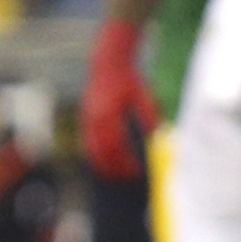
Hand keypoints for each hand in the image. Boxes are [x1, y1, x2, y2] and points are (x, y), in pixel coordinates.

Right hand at [76, 20, 156, 184]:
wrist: (108, 62)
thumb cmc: (129, 80)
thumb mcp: (144, 96)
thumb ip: (149, 116)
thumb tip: (155, 137)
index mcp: (110, 114)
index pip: (117, 147)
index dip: (126, 162)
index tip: (136, 173)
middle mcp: (96, 118)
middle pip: (102, 152)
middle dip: (113, 168)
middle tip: (125, 179)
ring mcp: (88, 118)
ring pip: (91, 148)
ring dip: (101, 164)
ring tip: (113, 176)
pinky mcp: (85, 117)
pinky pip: (87, 141)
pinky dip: (94, 154)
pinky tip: (104, 162)